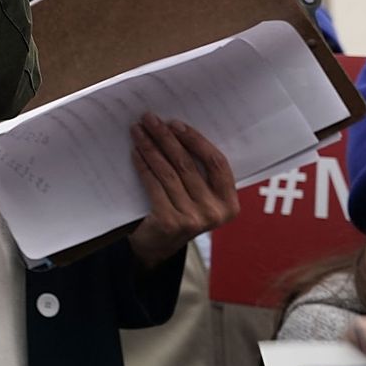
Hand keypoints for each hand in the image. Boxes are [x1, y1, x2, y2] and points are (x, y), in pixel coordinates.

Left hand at [126, 114, 239, 267]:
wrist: (157, 247)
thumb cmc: (179, 212)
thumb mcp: (198, 197)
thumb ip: (199, 173)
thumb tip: (177, 130)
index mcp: (230, 204)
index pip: (217, 163)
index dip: (196, 140)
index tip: (175, 124)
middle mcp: (216, 212)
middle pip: (189, 164)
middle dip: (166, 138)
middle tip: (150, 119)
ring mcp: (194, 219)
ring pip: (169, 172)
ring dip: (151, 148)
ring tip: (138, 131)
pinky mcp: (171, 221)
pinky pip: (154, 185)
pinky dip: (143, 166)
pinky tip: (135, 152)